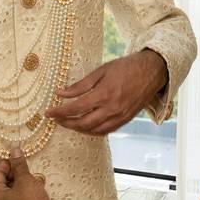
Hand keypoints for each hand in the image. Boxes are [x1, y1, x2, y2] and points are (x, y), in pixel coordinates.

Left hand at [0, 148, 55, 199]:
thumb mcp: (25, 179)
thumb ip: (18, 164)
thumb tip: (15, 151)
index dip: (5, 163)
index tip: (14, 156)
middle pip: (0, 182)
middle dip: (9, 171)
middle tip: (19, 164)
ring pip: (7, 189)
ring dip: (15, 179)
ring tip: (26, 172)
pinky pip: (14, 196)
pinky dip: (19, 187)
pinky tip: (29, 183)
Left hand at [46, 49, 167, 134]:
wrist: (151, 72)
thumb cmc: (126, 67)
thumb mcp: (101, 70)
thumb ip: (80, 85)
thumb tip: (60, 93)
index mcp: (104, 94)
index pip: (76, 108)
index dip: (60, 112)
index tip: (48, 113)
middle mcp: (112, 109)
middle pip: (83, 124)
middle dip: (66, 123)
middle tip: (56, 119)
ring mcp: (119, 116)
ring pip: (94, 131)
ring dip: (78, 129)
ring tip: (68, 122)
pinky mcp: (125, 120)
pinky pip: (105, 131)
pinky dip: (92, 131)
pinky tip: (85, 125)